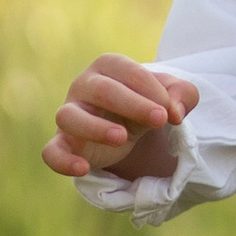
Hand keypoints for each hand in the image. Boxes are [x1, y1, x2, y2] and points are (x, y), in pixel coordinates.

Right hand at [43, 55, 197, 180]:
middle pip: (100, 90)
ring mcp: (69, 114)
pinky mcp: (63, 143)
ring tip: (122, 138)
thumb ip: (183, 94)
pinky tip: (83, 168)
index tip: (171, 111)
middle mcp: (83, 86)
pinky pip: (51, 151)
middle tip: (160, 120)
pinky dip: (62, 161)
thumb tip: (176, 111)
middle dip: (133, 104)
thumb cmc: (146, 105)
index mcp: (108, 66)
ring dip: (95, 127)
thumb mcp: (171, 97)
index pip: (125, 70)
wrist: (129, 130)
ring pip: (68, 116)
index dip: (151, 89)